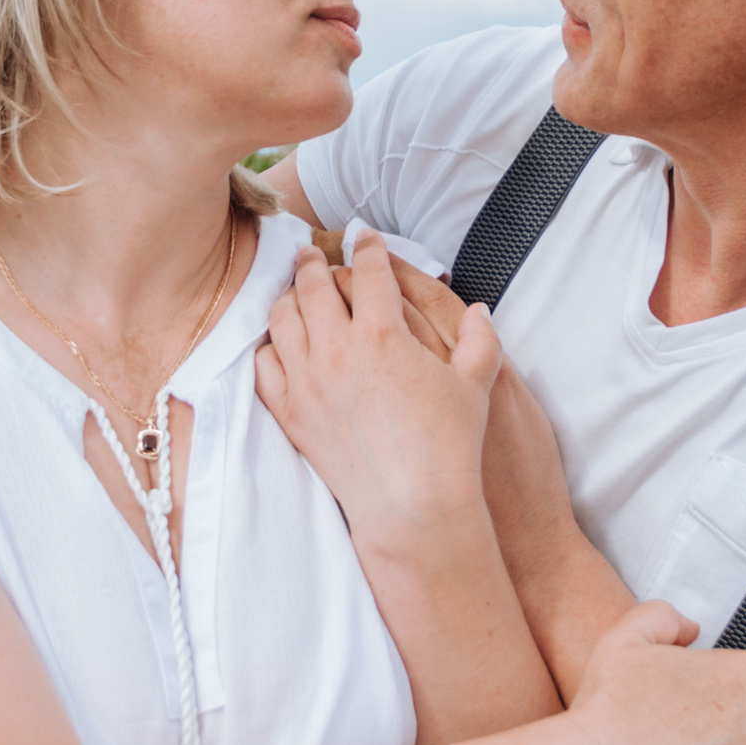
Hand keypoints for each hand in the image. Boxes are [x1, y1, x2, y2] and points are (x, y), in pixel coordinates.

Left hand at [255, 237, 500, 556]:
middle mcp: (336, 351)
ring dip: (287, 296)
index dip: (368, 248)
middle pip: (313, 286)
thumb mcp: (477, 384)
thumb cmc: (450, 446)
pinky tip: (280, 341)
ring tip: (294, 289)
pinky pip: (265, 364)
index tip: (365, 237)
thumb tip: (480, 310)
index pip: (368, 272)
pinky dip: (270, 345)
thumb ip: (480, 340)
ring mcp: (307, 382)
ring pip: (282, 319)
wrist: (413, 507)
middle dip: (314, 262)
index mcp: (383, 335)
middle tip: (314, 252)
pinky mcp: (290, 413)